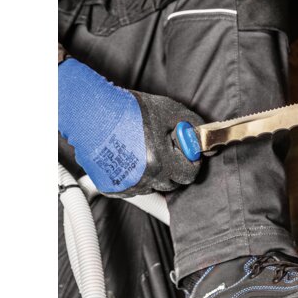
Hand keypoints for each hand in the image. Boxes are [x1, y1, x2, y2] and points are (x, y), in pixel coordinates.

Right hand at [58, 58, 201, 195]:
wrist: (91, 111)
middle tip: (160, 146)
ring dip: (152, 173)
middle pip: (171, 183)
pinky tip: (127, 156)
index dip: (188, 159)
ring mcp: (126, 185)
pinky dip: (133, 176)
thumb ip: (192, 128)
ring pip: (151, 186)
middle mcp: (143, 178)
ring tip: (140, 148)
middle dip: (171, 166)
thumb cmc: (129, 109)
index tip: (182, 150)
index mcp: (159, 161)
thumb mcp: (169, 110)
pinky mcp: (111, 187)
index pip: (189, 174)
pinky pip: (132, 188)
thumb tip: (206, 144)